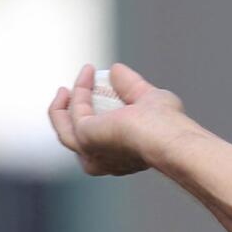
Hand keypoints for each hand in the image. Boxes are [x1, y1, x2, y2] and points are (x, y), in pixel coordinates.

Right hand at [48, 63, 187, 176]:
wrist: (169, 136)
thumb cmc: (169, 125)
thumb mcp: (149, 99)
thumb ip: (131, 85)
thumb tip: (115, 68)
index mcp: (121, 158)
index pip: (100, 141)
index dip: (96, 117)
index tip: (98, 92)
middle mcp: (103, 162)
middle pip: (76, 139)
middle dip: (69, 117)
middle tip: (70, 92)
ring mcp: (90, 153)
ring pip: (65, 131)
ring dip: (62, 107)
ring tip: (67, 87)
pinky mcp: (83, 138)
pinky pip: (72, 112)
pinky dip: (77, 92)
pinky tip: (88, 73)